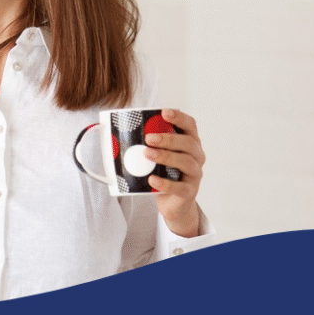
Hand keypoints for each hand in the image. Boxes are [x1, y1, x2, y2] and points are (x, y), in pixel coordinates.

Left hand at [144, 109, 205, 237]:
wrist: (172, 202)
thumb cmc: (164, 173)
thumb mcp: (158, 156)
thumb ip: (148, 143)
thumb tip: (116, 130)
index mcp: (190, 143)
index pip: (190, 125)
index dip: (179, 117)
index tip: (164, 112)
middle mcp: (196, 157)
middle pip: (188, 143)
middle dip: (168, 138)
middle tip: (148, 138)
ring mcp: (194, 175)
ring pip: (185, 162)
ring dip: (165, 156)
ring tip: (147, 154)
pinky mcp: (189, 192)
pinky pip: (179, 187)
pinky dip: (164, 183)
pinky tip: (151, 179)